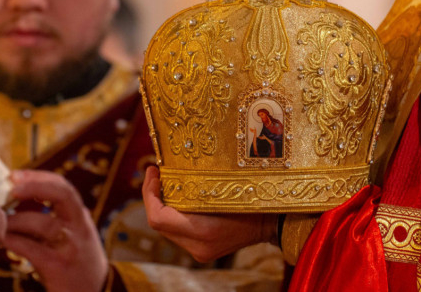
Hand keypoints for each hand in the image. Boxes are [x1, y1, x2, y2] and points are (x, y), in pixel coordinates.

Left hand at [3, 170, 107, 291]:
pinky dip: (14, 241)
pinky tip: (2, 239)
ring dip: (17, 219)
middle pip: (63, 195)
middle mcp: (79, 227)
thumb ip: (56, 218)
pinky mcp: (58, 266)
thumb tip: (20, 200)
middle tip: (12, 187)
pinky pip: (32, 248)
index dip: (39, 177)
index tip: (16, 175)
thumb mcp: (75, 235)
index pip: (64, 187)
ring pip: (43, 223)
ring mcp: (70, 246)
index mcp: (80, 217)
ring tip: (0, 220)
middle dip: (35, 186)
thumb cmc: (78, 262)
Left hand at [142, 166, 277, 261]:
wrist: (271, 223)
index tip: (153, 172)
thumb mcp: (224, 187)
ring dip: (164, 205)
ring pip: (167, 228)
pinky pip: (177, 231)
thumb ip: (193, 185)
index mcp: (202, 231)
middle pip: (159, 223)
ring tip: (167, 182)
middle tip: (157, 173)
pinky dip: (174, 213)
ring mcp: (199, 252)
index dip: (148, 194)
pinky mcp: (201, 251)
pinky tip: (180, 197)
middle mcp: (197, 247)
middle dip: (154, 197)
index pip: (157, 218)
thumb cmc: (251, 199)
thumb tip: (167, 168)